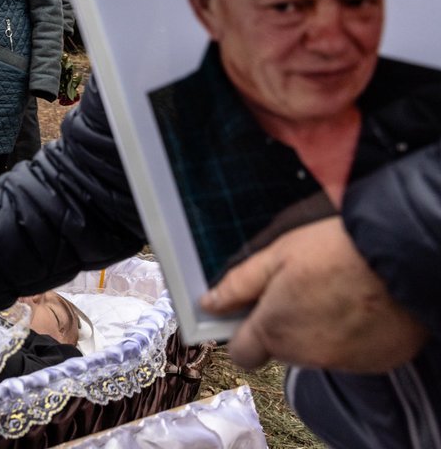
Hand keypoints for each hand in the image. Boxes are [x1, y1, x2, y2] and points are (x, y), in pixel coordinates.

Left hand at [201, 217, 428, 371]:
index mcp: (275, 330)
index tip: (252, 311)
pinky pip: (352, 353)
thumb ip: (239, 284)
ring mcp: (345, 362)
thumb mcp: (277, 255)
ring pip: (317, 351)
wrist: (402, 253)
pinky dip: (351, 335)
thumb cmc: (338, 249)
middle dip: (283, 324)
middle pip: (280, 350)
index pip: (242, 353)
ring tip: (333, 292)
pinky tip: (358, 304)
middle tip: (300, 288)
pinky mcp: (377, 361)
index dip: (242, 332)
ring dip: (317, 330)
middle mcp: (307, 355)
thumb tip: (210, 302)